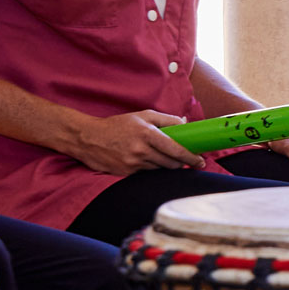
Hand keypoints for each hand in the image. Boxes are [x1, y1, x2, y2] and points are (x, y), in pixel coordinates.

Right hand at [66, 109, 202, 174]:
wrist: (87, 138)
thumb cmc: (117, 125)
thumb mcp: (142, 116)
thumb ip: (166, 119)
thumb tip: (186, 124)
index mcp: (147, 134)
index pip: (176, 150)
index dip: (191, 157)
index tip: (201, 161)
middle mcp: (141, 150)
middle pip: (171, 163)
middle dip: (182, 163)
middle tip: (187, 161)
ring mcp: (133, 163)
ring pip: (160, 169)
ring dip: (166, 166)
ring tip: (164, 158)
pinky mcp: (125, 173)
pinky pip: (146, 174)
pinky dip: (151, 169)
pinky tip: (148, 161)